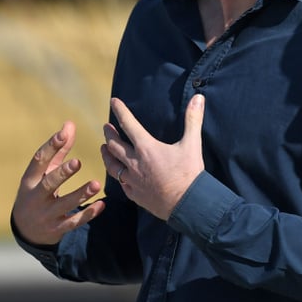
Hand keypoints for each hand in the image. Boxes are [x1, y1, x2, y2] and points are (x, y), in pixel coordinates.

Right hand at [11, 121, 105, 245]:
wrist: (26, 230)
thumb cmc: (37, 192)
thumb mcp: (43, 173)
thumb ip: (58, 150)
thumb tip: (69, 123)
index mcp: (30, 180)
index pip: (38, 161)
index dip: (50, 147)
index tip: (63, 134)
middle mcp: (35, 197)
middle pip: (48, 184)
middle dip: (62, 174)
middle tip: (77, 162)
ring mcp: (46, 215)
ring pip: (64, 204)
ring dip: (81, 194)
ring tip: (96, 184)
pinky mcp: (57, 229)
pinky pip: (74, 221)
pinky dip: (88, 214)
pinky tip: (102, 204)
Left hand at [101, 95, 205, 220]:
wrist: (187, 204)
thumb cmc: (189, 173)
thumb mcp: (192, 144)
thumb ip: (193, 119)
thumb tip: (198, 98)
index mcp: (146, 148)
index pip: (129, 124)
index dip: (120, 111)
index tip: (113, 101)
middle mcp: (135, 162)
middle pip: (114, 145)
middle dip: (109, 134)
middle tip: (106, 127)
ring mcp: (133, 180)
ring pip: (112, 165)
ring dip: (107, 154)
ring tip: (104, 148)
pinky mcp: (135, 194)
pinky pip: (121, 184)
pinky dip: (118, 176)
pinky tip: (119, 175)